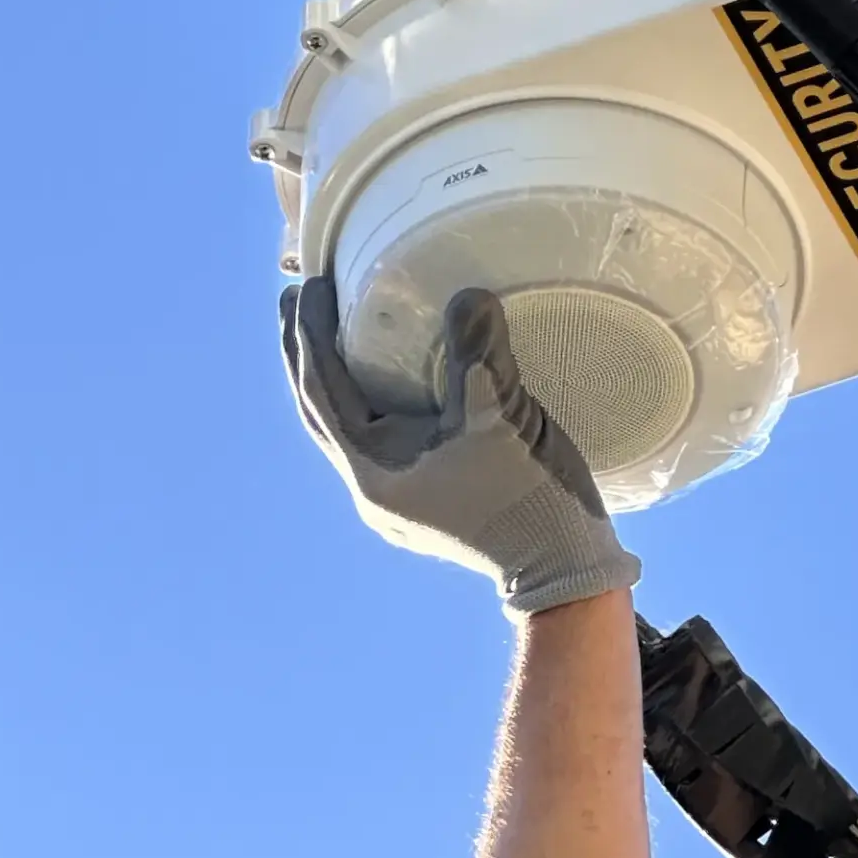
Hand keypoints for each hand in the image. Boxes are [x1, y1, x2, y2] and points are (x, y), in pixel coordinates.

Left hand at [280, 277, 640, 614]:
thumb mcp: (502, 421)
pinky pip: (376, 437)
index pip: (322, 392)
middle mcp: (371, 489)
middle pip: (319, 411)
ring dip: (332, 377)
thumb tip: (468, 295)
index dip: (310, 336)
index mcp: (372, 475)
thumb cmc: (529, 501)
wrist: (564, 571)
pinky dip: (368, 399)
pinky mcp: (419, 496)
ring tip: (325, 329)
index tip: (305, 286)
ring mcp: (393, 498)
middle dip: (304, 353)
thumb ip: (479, 357)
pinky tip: (381, 376)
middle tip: (293, 297)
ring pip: (344, 427)